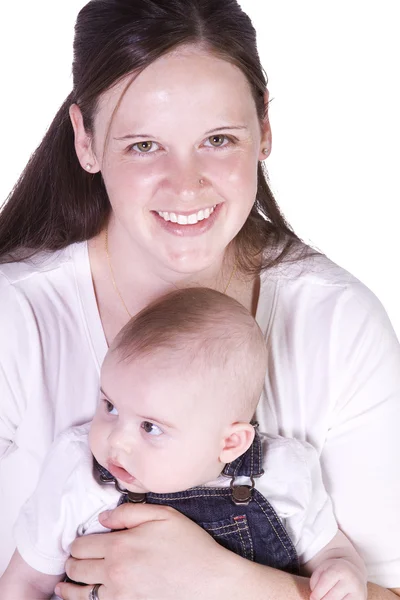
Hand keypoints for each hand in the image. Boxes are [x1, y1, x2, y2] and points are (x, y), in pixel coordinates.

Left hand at [55, 502, 243, 599]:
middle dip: (72, 562)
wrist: (210, 580)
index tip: (79, 543)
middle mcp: (115, 572)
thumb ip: (129, 512)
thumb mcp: (162, 515)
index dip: (77, 543)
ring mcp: (120, 595)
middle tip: (73, 560)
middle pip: (76, 568)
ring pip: (81, 593)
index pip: (81, 545)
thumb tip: (102, 518)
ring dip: (71, 587)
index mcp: (121, 545)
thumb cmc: (189, 546)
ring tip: (66, 585)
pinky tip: (85, 598)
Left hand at [310, 558, 366, 599]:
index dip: (316, 593)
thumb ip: (315, 580)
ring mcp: (359, 592)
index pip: (325, 583)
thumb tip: (314, 597)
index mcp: (340, 569)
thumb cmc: (334, 571)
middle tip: (319, 599)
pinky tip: (336, 599)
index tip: (312, 598)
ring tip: (327, 597)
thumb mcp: (322, 569)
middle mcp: (352, 581)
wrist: (355, 573)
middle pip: (331, 597)